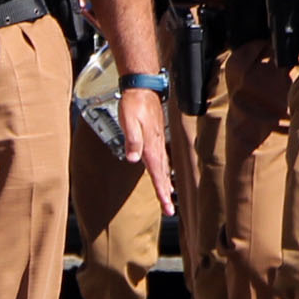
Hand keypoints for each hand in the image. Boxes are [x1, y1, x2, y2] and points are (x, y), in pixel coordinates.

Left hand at [118, 87, 174, 215]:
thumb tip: (134, 159)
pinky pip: (161, 158)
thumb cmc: (134, 103)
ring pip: (163, 167)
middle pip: (163, 175)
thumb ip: (132, 140)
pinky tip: (163, 171)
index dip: (161, 192)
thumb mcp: (129, 121)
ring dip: (165, 182)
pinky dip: (163, 169)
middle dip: (165, 193)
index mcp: (151, 146)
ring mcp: (157, 141)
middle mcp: (156, 146)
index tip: (167, 207)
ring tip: (168, 196)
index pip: (157, 175)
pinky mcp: (155, 136)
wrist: (142, 87)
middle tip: (169, 210)